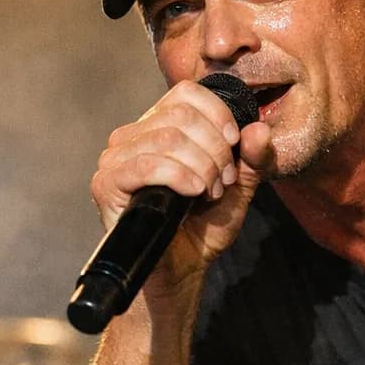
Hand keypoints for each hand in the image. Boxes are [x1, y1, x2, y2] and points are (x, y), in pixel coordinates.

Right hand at [91, 78, 273, 292]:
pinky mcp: (106, 183)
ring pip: (168, 139)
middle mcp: (133, 135)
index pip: (187, 93)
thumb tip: (259, 127)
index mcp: (160, 126)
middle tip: (222, 182)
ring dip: (201, 167)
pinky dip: (180, 177)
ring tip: (209, 192)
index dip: (218, 115)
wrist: (181, 270)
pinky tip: (193, 194)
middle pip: (181, 114)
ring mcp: (116, 158)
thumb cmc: (203, 227)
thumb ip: (254, 157)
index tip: (234, 145)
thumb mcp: (238, 187)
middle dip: (215, 149)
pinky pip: (146, 164)